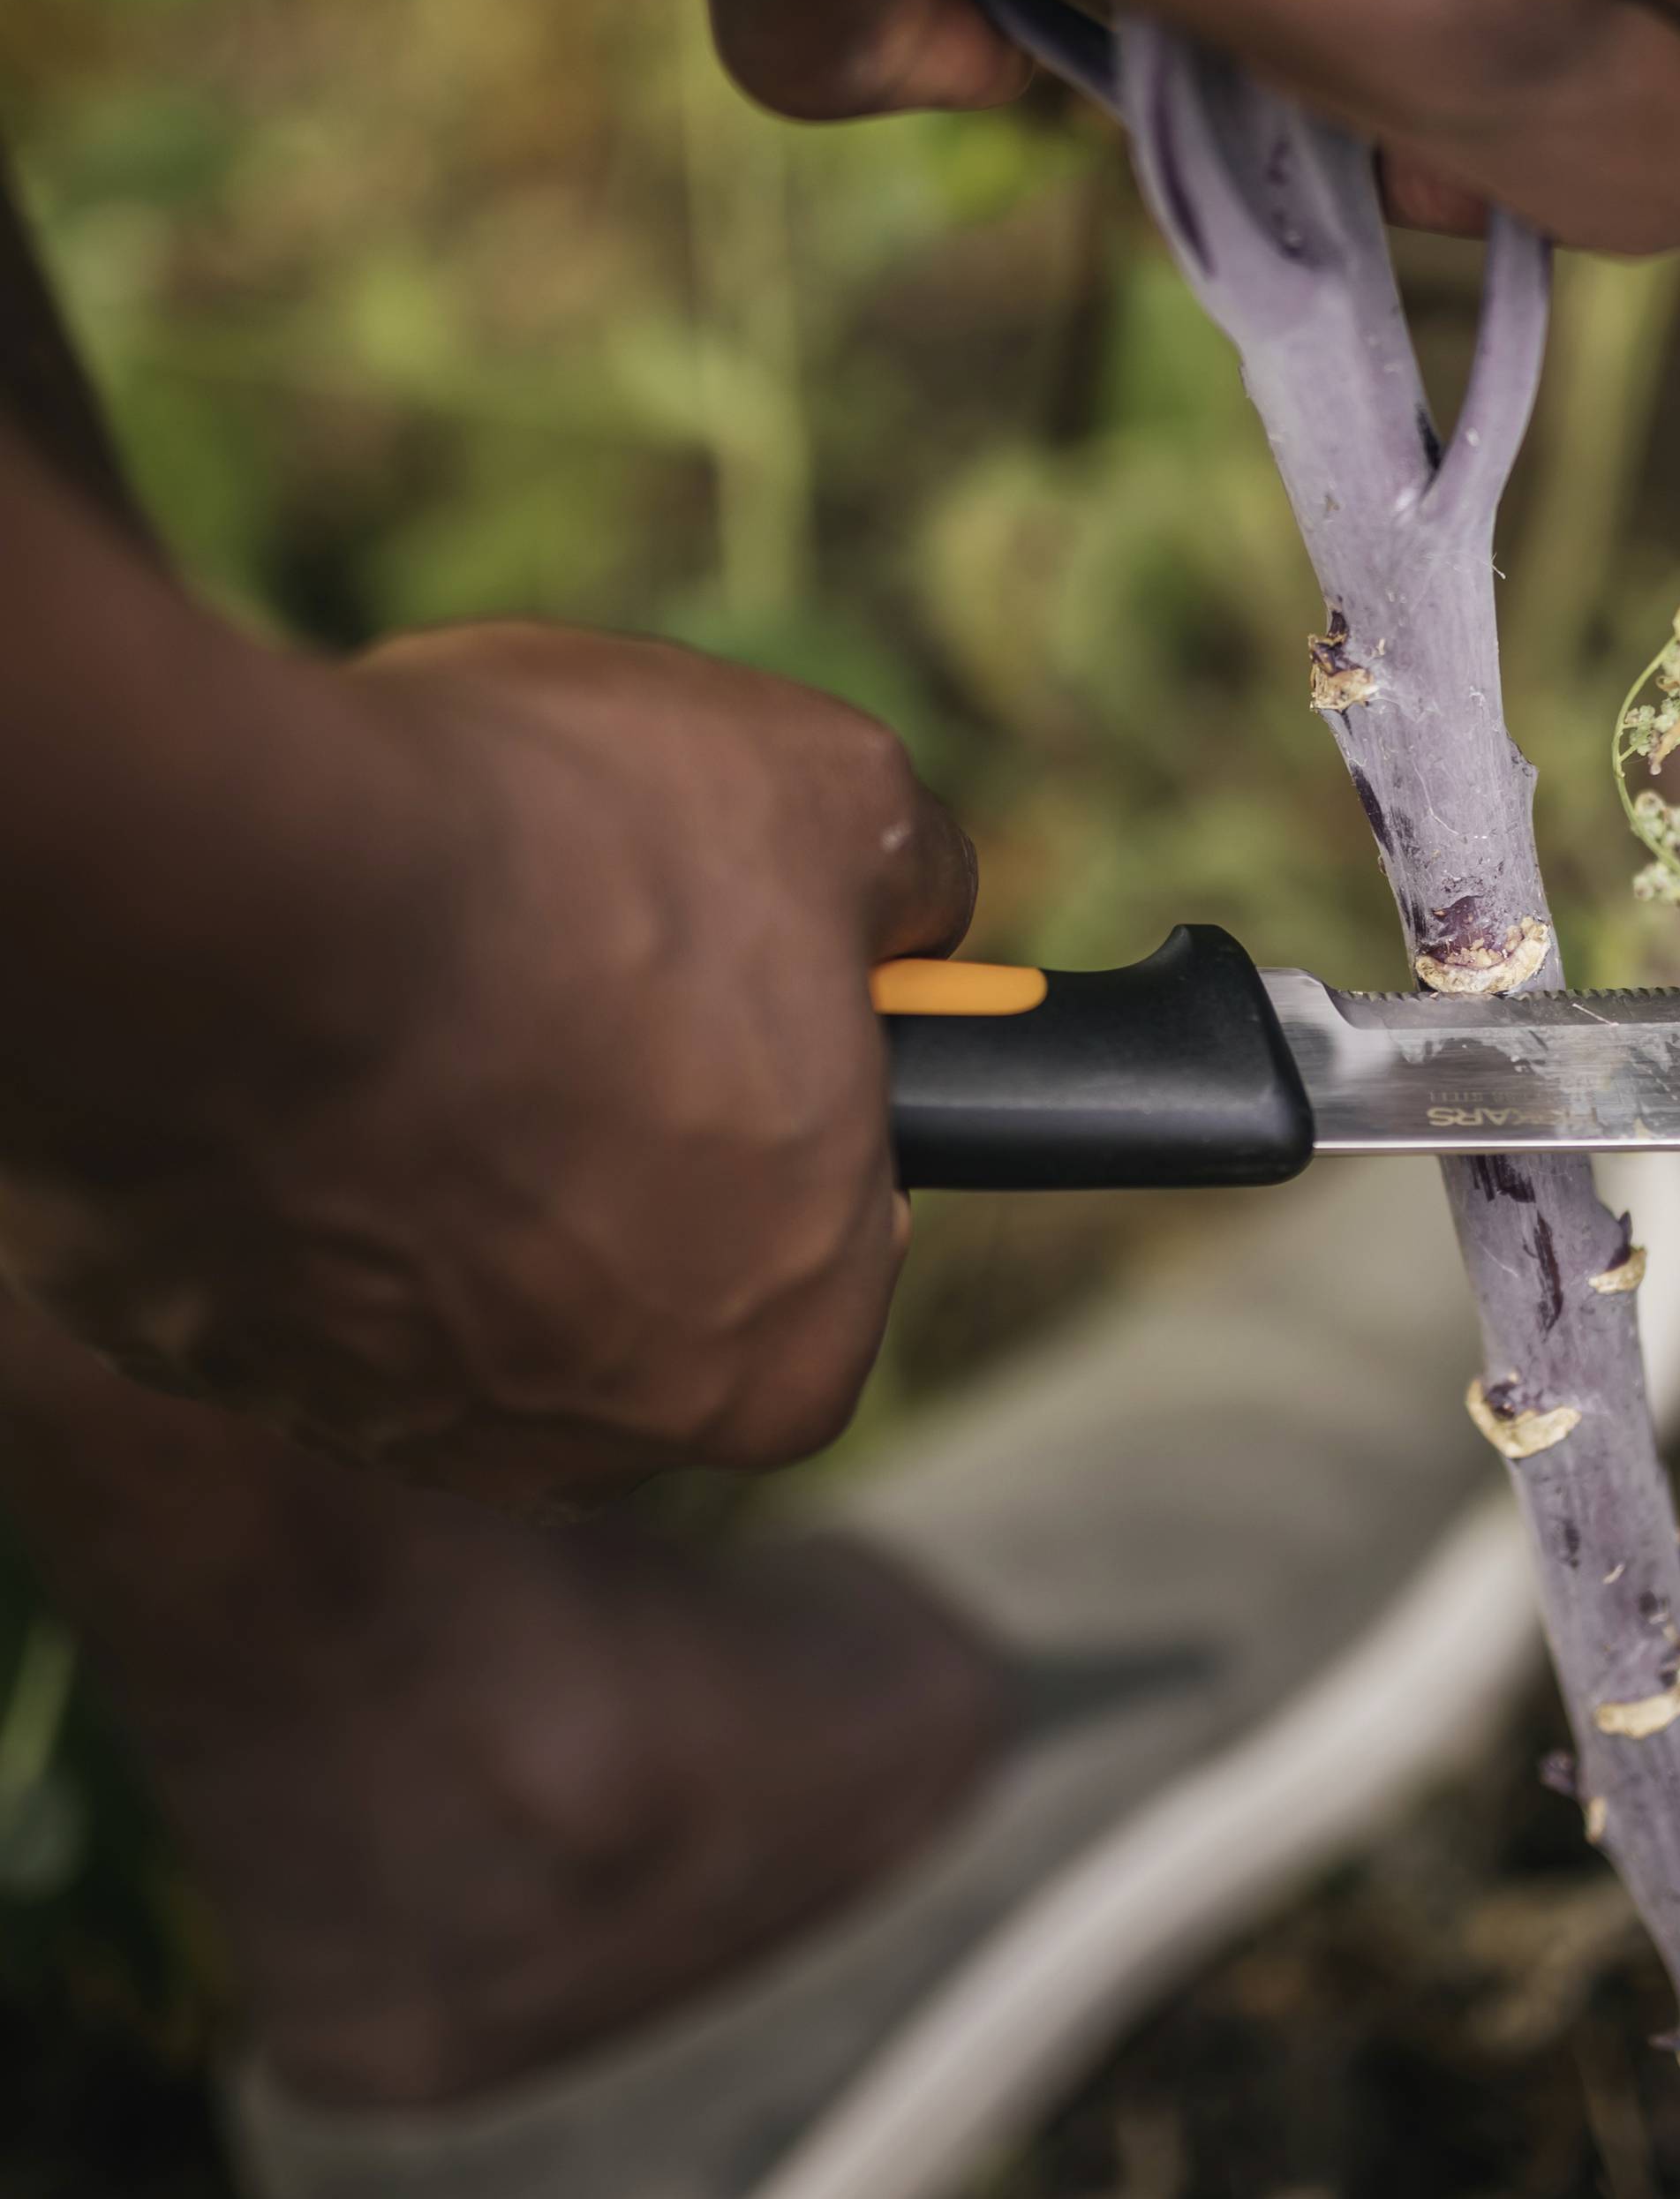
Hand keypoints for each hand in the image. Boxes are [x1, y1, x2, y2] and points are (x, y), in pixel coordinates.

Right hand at [0, 624, 971, 1509]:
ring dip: (469, 1133)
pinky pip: (300, 1242)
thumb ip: (916, 887)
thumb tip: (914, 908)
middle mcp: (590, 1442)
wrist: (246, 894)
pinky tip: (313, 1021)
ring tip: (449, 970)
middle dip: (634, 1116)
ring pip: (468, 1260)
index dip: (807, 1092)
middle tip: (592, 958)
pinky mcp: (199, 1351)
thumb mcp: (845, 800)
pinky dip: (316, 1142)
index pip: (841, 1234)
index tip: (756, 999)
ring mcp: (378, 1413)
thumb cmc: (580, 863)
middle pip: (654, 1258)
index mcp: (785, 1358)